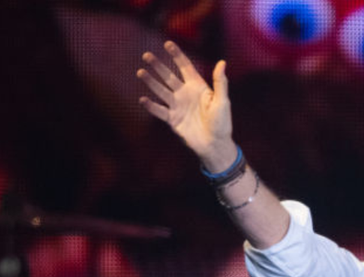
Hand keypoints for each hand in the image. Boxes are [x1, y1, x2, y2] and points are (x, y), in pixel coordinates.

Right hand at [137, 41, 234, 169]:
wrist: (215, 145)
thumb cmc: (222, 123)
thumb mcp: (222, 101)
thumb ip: (220, 82)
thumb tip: (222, 63)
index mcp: (198, 87)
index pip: (185, 67)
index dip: (177, 55)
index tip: (167, 43)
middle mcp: (185, 94)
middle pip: (169, 76)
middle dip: (158, 65)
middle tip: (146, 55)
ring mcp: (177, 106)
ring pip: (161, 90)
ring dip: (150, 81)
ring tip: (140, 72)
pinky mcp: (172, 119)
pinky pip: (159, 110)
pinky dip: (151, 105)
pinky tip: (142, 99)